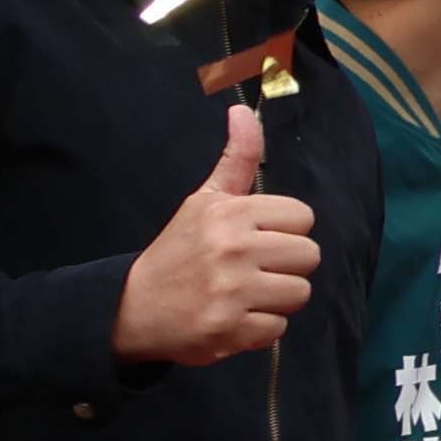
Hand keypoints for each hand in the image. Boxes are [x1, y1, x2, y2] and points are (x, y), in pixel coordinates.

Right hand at [115, 109, 317, 370]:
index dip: (285, 231)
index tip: (257, 240)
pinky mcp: (228, 330)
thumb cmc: (178, 250)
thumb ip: (235, 158)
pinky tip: (232, 319)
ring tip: (244, 295)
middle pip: (309, 256)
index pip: (303, 217)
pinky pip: (278, 328)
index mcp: (231, 214)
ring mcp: (232, 292)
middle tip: (252, 271)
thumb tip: (242, 110)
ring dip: (276, 299)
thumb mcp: (204, 200)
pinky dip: (258, 329)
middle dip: (286, 266)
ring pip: (300, 293)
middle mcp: (234, 250)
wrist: (130, 308)